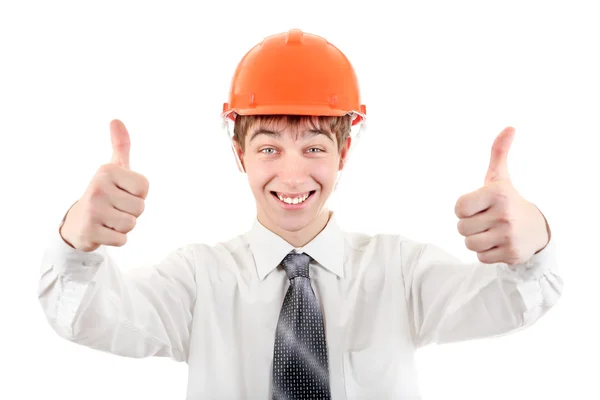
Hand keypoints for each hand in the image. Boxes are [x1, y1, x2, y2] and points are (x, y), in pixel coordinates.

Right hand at [59, 120, 149, 251]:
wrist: (77, 222)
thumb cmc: (104, 192)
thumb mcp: (113, 167)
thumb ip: (120, 145)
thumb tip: (116, 119)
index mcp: (107, 171)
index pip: (144, 188)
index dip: (138, 194)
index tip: (122, 192)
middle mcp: (97, 187)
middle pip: (140, 208)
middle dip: (131, 212)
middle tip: (114, 208)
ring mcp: (92, 210)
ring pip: (131, 224)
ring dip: (124, 226)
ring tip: (109, 219)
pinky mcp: (90, 231)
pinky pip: (122, 240)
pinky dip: (116, 239)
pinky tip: (103, 230)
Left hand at [454, 127, 549, 265]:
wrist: (536, 230)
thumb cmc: (508, 201)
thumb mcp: (500, 178)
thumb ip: (498, 153)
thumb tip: (510, 127)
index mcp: (497, 193)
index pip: (458, 208)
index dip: (464, 209)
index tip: (477, 206)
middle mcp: (504, 214)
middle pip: (461, 228)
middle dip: (470, 225)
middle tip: (487, 220)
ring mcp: (509, 235)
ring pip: (469, 243)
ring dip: (476, 240)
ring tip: (492, 232)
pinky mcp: (511, 254)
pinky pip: (480, 257)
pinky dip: (486, 252)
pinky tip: (499, 243)